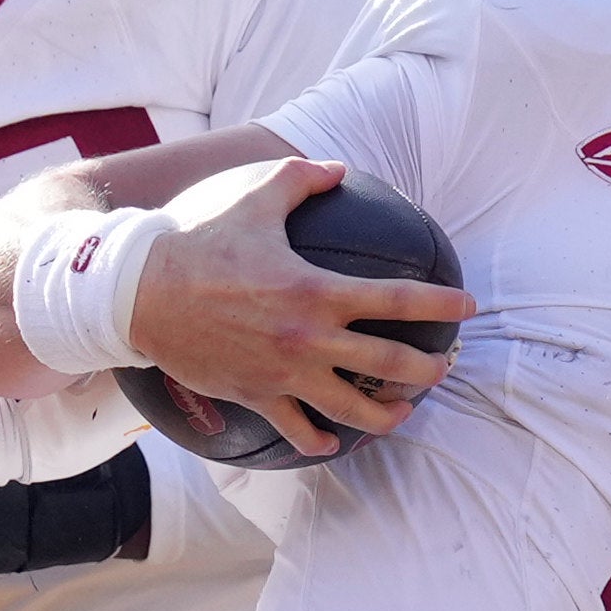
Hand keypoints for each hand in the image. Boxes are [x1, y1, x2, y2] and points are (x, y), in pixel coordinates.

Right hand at [124, 157, 470, 459]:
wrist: (143, 294)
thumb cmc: (201, 243)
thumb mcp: (255, 199)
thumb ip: (302, 180)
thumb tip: (336, 168)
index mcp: (317, 290)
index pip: (396, 301)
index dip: (440, 305)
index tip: (468, 309)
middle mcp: (309, 338)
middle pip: (388, 365)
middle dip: (426, 371)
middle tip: (442, 369)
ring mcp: (285, 374)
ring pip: (352, 411)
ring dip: (387, 417)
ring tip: (402, 413)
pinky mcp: (257, 396)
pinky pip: (298, 431)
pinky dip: (319, 440)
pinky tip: (332, 441)